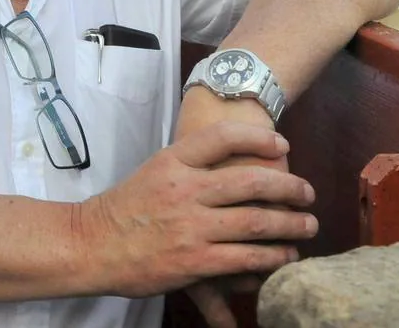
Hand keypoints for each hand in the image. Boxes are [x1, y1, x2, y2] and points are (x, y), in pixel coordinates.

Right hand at [78, 121, 315, 300]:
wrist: (90, 245)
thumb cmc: (122, 210)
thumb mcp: (153, 172)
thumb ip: (187, 166)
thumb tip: (228, 162)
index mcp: (173, 162)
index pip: (223, 137)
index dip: (259, 139)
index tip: (283, 147)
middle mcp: (184, 189)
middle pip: (250, 181)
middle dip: (288, 188)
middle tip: (307, 193)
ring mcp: (191, 226)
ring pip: (256, 222)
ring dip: (289, 225)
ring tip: (307, 226)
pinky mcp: (195, 260)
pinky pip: (245, 258)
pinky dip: (271, 257)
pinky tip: (284, 257)